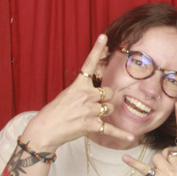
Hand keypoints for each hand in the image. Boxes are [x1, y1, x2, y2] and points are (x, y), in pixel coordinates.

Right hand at [23, 34, 137, 153]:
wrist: (46, 130)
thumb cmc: (54, 113)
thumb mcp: (66, 96)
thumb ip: (82, 92)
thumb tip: (98, 96)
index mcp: (79, 85)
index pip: (89, 64)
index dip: (97, 49)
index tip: (104, 37)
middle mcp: (86, 95)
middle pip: (109, 93)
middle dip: (106, 99)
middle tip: (96, 105)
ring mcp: (90, 110)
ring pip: (109, 109)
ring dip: (105, 113)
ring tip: (91, 118)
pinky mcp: (92, 125)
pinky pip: (111, 129)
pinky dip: (121, 134)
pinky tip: (130, 138)